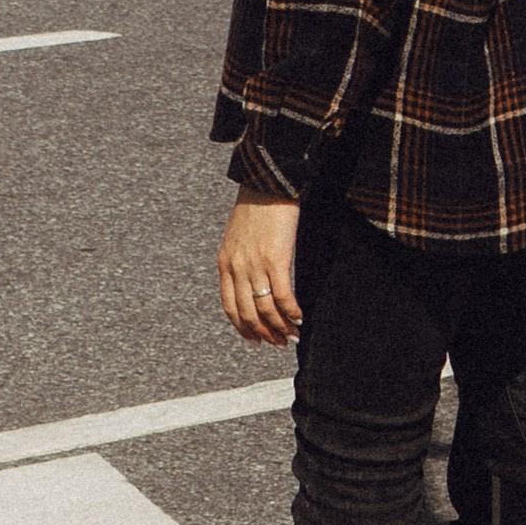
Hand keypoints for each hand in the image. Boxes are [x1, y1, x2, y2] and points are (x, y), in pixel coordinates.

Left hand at [218, 194, 301, 343]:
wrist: (267, 181)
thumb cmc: (256, 206)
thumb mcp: (237, 237)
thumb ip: (240, 260)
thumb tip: (251, 282)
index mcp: (225, 263)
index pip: (230, 308)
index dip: (243, 329)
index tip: (256, 340)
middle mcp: (237, 267)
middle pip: (248, 314)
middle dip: (264, 334)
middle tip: (279, 343)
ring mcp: (256, 264)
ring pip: (266, 309)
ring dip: (280, 327)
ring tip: (293, 335)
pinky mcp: (276, 258)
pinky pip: (283, 296)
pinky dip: (292, 312)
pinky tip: (300, 317)